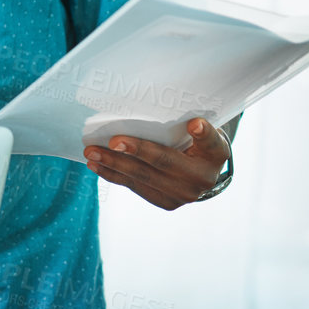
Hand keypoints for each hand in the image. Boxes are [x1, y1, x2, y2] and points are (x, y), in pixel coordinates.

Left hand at [84, 117, 229, 210]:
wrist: (201, 172)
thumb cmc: (195, 141)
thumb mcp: (199, 128)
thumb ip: (186, 121)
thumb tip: (157, 105)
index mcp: (216, 153)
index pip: (212, 141)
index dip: (203, 133)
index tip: (195, 123)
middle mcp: (203, 178)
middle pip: (164, 161)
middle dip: (135, 151)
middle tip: (112, 141)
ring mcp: (184, 194)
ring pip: (144, 177)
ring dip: (114, 164)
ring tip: (92, 153)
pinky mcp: (167, 203)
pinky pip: (136, 188)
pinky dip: (114, 175)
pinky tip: (96, 165)